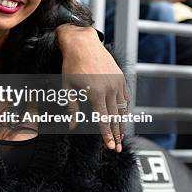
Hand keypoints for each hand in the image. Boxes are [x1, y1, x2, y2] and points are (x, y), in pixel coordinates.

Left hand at [57, 25, 127, 151]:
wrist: (82, 43)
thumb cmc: (71, 65)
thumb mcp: (66, 86)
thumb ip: (71, 107)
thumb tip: (72, 126)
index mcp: (95, 93)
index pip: (103, 120)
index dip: (107, 135)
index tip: (111, 147)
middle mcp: (109, 89)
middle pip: (115, 117)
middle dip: (116, 135)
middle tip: (118, 148)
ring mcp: (117, 82)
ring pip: (122, 108)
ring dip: (121, 123)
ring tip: (121, 136)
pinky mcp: (120, 77)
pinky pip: (125, 96)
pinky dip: (124, 108)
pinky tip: (121, 116)